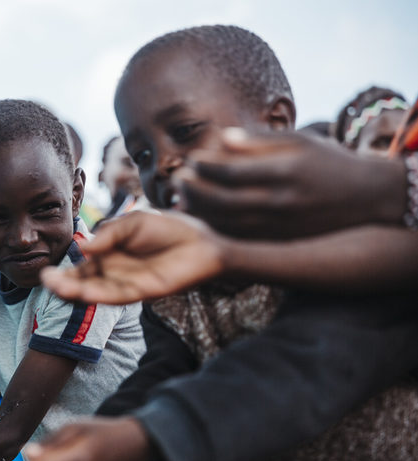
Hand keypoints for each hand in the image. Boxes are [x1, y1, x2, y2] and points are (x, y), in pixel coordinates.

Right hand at [41, 210, 227, 303]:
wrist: (201, 240)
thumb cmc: (168, 229)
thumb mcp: (132, 223)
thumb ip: (109, 234)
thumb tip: (84, 247)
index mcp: (108, 256)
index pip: (80, 268)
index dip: (64, 272)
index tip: (47, 273)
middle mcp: (113, 273)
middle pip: (83, 282)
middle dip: (64, 284)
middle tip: (46, 281)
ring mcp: (126, 284)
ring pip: (96, 292)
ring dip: (75, 292)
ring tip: (56, 288)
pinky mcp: (142, 292)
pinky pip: (117, 296)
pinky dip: (99, 295)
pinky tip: (83, 293)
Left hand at [175, 128, 406, 238]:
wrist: (367, 199)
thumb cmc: (328, 162)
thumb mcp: (301, 141)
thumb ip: (260, 140)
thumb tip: (221, 136)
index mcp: (285, 171)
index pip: (232, 172)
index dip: (205, 167)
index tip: (190, 159)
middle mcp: (281, 202)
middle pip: (223, 201)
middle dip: (194, 191)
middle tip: (177, 180)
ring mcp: (280, 226)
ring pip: (227, 224)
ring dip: (198, 212)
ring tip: (181, 198)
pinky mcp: (280, 241)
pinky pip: (239, 238)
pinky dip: (214, 229)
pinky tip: (199, 218)